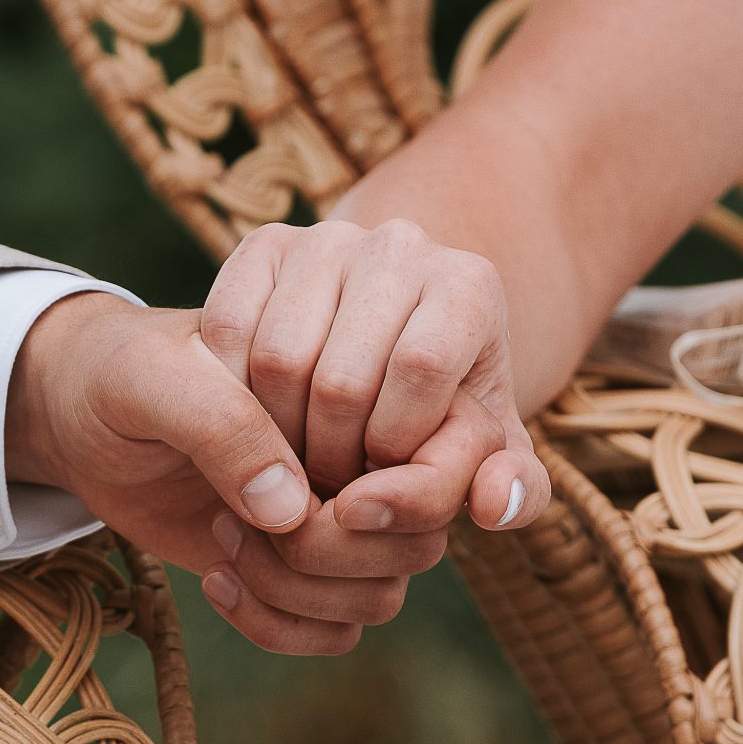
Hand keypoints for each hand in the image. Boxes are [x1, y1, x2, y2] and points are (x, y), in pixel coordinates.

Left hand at [5, 294, 450, 654]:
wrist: (79, 417)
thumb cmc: (121, 372)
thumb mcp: (153, 378)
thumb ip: (224, 424)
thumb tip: (296, 510)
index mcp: (363, 382)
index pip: (452, 452)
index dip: (411, 494)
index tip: (333, 500)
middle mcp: (365, 458)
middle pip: (419, 541)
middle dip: (332, 551)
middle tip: (245, 516)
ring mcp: (337, 519)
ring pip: (380, 596)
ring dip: (296, 589)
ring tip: (223, 535)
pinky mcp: (300, 570)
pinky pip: (334, 633)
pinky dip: (276, 625)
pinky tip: (216, 578)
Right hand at [200, 218, 549, 532]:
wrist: (382, 346)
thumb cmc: (439, 411)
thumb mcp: (484, 453)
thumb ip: (515, 490)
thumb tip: (492, 504)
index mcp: (469, 286)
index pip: (423, 368)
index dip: (393, 443)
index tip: (384, 478)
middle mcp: (401, 246)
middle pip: (342, 377)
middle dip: (330, 461)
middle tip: (330, 492)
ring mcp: (325, 239)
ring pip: (276, 359)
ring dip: (274, 438)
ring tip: (296, 465)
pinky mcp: (264, 244)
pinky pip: (228, 332)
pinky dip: (232, 396)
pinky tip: (258, 425)